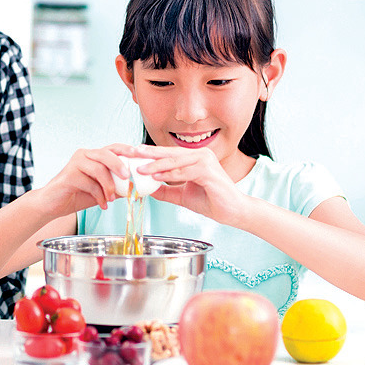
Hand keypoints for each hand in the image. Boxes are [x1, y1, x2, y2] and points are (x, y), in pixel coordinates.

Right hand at [35, 143, 143, 215]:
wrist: (53, 204)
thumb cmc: (77, 195)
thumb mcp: (102, 190)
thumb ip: (117, 187)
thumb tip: (139, 191)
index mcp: (93, 156)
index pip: (113, 147)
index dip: (127, 149)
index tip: (140, 154)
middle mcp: (84, 155)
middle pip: (105, 153)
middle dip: (119, 164)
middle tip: (128, 177)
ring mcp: (75, 164)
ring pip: (98, 168)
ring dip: (109, 185)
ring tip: (112, 199)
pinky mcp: (69, 175)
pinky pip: (89, 183)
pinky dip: (99, 195)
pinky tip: (102, 204)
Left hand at [134, 146, 248, 225]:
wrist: (233, 212)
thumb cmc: (211, 201)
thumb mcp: (182, 195)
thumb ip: (166, 191)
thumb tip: (148, 189)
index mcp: (194, 157)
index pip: (168, 154)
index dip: (150, 154)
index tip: (132, 154)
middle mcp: (201, 154)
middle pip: (169, 153)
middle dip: (148, 154)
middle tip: (131, 154)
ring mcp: (206, 161)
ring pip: (175, 162)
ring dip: (156, 165)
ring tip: (140, 169)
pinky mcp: (209, 171)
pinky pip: (185, 172)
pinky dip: (170, 175)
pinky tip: (156, 177)